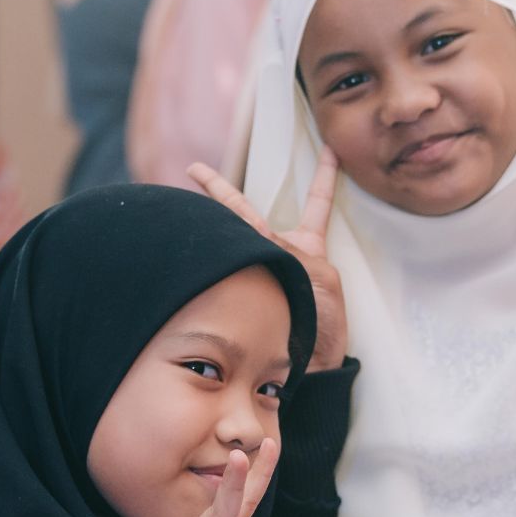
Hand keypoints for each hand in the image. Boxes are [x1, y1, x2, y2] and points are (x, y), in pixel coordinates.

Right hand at [187, 152, 346, 371]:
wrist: (314, 366)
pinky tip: (196, 245)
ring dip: (215, 225)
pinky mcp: (248, 288)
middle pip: (246, 211)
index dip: (326, 175)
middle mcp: (279, 252)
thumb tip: (260, 246)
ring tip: (185, 200)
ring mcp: (260, 268)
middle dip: (219, 189)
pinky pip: (236, 265)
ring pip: (236, 235)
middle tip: (193, 168)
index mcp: (307, 246)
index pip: (317, 202)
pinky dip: (224, 257)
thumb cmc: (326, 326)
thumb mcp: (323, 282)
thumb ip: (294, 258)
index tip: (331, 149)